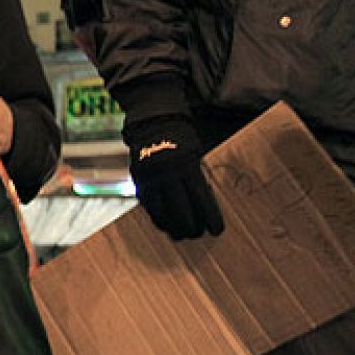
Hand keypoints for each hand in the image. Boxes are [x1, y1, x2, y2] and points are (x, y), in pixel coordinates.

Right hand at [124, 114, 223, 239]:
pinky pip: (148, 206)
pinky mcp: (138, 179)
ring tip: (181, 235)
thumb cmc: (181, 138)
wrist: (153, 120)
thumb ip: (197, 178)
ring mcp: (151, 178)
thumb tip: (204, 207)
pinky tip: (164, 225)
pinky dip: (157, 218)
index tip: (216, 230)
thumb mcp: (195, 155)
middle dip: (191, 227)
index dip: (211, 219)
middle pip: (182, 211)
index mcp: (188, 167)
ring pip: (162, 213)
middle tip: (197, 234)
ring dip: (173, 227)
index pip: (202, 201)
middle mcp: (168, 174)